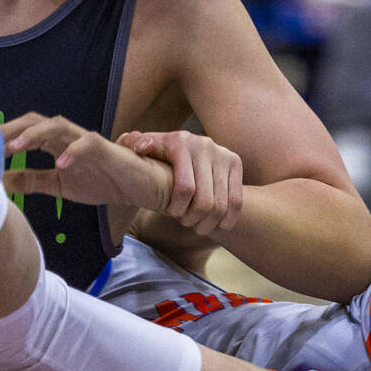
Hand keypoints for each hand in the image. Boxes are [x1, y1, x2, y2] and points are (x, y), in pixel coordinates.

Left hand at [0, 113, 172, 211]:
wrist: (137, 186)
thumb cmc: (100, 180)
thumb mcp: (58, 185)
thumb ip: (31, 180)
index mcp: (53, 144)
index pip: (23, 133)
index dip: (1, 138)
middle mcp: (66, 136)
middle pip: (34, 122)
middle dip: (10, 129)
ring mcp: (84, 139)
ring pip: (56, 126)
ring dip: (33, 135)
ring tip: (14, 148)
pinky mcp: (104, 148)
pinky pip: (86, 144)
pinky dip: (72, 152)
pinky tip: (59, 163)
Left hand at [116, 129, 242, 234]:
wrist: (179, 148)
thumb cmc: (154, 155)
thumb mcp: (140, 149)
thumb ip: (133, 147)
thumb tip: (140, 147)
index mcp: (180, 142)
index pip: (185, 187)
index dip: (177, 208)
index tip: (169, 214)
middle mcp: (204, 145)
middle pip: (205, 199)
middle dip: (194, 218)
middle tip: (185, 223)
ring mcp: (222, 153)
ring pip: (223, 202)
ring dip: (210, 222)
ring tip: (199, 227)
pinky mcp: (235, 162)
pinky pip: (237, 199)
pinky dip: (228, 218)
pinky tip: (218, 226)